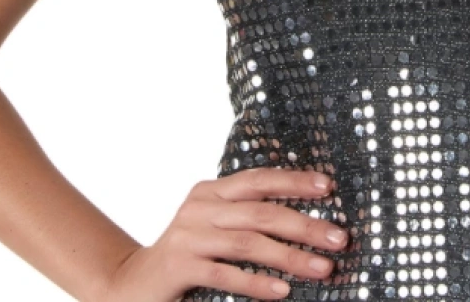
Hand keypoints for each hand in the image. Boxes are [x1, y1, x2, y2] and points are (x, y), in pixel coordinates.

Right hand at [101, 168, 349, 301]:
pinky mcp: (179, 265)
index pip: (260, 179)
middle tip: (339, 238)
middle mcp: (200, 206)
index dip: (295, 181)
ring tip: (322, 269)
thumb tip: (305, 221)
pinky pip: (225, 273)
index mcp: (212, 190)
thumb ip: (247, 219)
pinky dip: (256, 282)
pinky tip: (281, 291)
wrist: (129, 286)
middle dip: (305, 224)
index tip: (329, 187)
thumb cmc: (186, 257)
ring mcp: (188, 235)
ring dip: (291, 256)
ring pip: (249, 243)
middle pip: (262, 212)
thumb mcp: (214, 228)